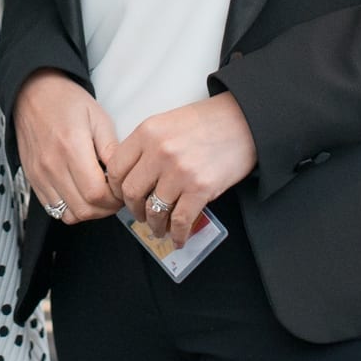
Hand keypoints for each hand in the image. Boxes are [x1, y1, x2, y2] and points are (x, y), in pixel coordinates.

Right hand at [13, 70, 120, 222]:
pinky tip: (79, 193)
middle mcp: (52, 165)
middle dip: (105, 209)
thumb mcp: (99, 118)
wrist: (33, 92)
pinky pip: (53, 208)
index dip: (115, 199)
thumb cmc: (68, 102)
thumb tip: (123, 177)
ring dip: (88, 211)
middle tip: (113, 196)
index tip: (121, 190)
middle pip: (84, 209)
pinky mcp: (32, 179)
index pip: (96, 194)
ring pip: (68, 214)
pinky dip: (70, 208)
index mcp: (71, 147)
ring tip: (97, 196)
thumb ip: (112, 150)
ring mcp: (39, 174)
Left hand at [106, 94, 258, 238]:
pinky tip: (179, 239)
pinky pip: (180, 220)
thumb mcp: (167, 123)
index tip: (121, 197)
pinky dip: (178, 234)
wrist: (245, 121)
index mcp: (147, 132)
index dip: (115, 188)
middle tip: (140, 215)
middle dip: (133, 209)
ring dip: (155, 225)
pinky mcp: (200, 188)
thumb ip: (146, 146)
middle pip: (131, 192)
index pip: (116, 168)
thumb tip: (131, 177)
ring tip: (159, 228)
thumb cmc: (207, 122)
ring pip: (154, 210)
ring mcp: (179, 171)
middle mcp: (159, 151)